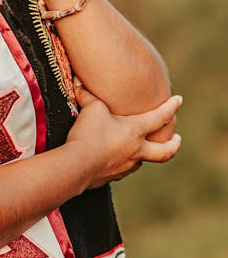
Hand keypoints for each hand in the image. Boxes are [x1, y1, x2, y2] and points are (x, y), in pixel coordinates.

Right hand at [67, 79, 181, 187]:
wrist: (78, 165)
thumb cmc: (89, 134)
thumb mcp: (91, 108)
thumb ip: (88, 94)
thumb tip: (78, 80)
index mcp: (135, 131)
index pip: (160, 117)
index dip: (171, 107)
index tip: (179, 100)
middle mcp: (137, 150)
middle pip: (165, 151)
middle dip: (174, 144)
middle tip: (177, 138)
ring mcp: (127, 166)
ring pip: (143, 159)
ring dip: (145, 152)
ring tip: (139, 146)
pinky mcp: (115, 176)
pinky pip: (124, 168)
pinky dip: (124, 161)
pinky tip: (116, 156)